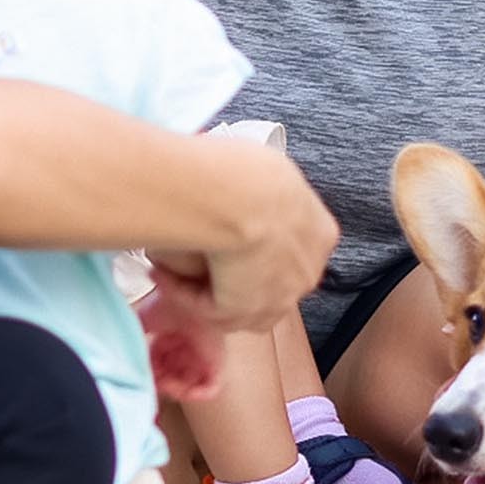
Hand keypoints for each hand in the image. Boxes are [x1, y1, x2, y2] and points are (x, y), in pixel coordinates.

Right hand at [134, 265, 231, 398]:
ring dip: (173, 389)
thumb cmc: (166, 304)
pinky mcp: (217, 362)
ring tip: (163, 383)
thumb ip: (132, 333)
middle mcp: (187, 351)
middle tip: (150, 380)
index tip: (139, 373)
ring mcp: (203, 358)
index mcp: (172, 341)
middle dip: (158, 382)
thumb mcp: (143, 318)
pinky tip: (178, 387)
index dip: (149, 373)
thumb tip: (118, 348)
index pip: (159, 366)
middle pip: (172, 378)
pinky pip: (209, 387)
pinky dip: (194, 393)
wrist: (187, 297)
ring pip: (188, 386)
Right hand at [181, 135, 337, 328]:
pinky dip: (186, 296)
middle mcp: (307, 269)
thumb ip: (261, 197)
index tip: (223, 237)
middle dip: (229, 276)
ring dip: (203, 290)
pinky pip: (212, 310)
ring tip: (169, 270)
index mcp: (320, 233)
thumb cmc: (248, 171)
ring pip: (240, 303)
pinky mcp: (249, 311)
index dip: (255, 249)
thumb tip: (240, 197)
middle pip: (267, 282)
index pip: (290, 251)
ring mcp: (282, 295)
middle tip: (193, 262)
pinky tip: (164, 276)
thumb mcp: (265, 173)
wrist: (235, 194)